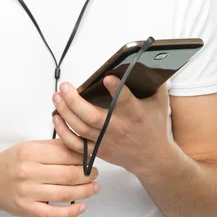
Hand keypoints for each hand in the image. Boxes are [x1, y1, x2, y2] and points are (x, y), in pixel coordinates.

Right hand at [0, 138, 99, 216]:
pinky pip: (53, 214)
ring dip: (85, 191)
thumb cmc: (11, 161)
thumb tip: (79, 147)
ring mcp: (28, 192)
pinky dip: (70, 212)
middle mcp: (29, 172)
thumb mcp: (28, 146)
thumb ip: (52, 147)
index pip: (65, 154)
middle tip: (95, 173)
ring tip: (95, 187)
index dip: (83, 157)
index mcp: (30, 152)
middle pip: (68, 174)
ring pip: (64, 193)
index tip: (91, 158)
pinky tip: (82, 207)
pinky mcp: (27, 209)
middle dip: (87, 174)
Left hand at [52, 77, 172, 175]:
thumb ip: (154, 81)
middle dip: (75, 101)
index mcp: (135, 113)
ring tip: (57, 96)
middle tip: (65, 86)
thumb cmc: (154, 125)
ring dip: (65, 111)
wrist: (152, 157)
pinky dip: (63, 132)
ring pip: (80, 127)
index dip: (116, 89)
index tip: (107, 78)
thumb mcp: (159, 101)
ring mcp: (106, 140)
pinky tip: (56, 117)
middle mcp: (118, 127)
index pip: (125, 100)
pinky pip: (76, 144)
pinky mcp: (98, 150)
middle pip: (92, 116)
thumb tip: (151, 59)